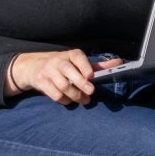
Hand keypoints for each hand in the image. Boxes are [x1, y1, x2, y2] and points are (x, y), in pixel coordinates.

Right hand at [6, 50, 123, 104]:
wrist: (35, 66)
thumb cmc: (64, 65)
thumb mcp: (80, 63)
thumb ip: (98, 66)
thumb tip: (120, 62)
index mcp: (71, 54)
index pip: (78, 57)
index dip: (84, 66)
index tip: (91, 76)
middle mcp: (58, 60)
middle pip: (68, 71)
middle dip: (80, 83)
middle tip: (90, 93)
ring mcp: (48, 71)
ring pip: (62, 85)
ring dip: (74, 95)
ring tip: (84, 100)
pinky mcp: (41, 82)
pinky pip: (54, 94)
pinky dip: (64, 100)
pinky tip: (70, 101)